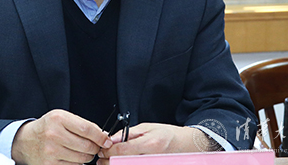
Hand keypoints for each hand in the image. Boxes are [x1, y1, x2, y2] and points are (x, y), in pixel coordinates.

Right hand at [11, 109, 112, 164]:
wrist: (25, 141)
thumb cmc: (47, 127)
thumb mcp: (61, 118)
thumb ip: (81, 124)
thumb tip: (102, 135)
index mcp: (58, 119)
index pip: (87, 129)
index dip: (101, 136)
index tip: (106, 140)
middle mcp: (54, 134)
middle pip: (86, 146)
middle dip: (96, 148)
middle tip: (96, 146)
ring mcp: (51, 151)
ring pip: (82, 158)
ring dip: (87, 156)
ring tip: (83, 150)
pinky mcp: (50, 164)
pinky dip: (78, 162)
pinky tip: (72, 156)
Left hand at [97, 123, 213, 163]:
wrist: (185, 145)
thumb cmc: (167, 134)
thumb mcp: (146, 128)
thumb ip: (128, 134)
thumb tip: (111, 139)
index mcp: (150, 144)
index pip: (122, 151)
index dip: (108, 151)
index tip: (102, 150)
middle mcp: (151, 158)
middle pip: (123, 163)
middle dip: (109, 162)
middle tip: (102, 159)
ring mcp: (152, 164)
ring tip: (109, 162)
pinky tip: (121, 163)